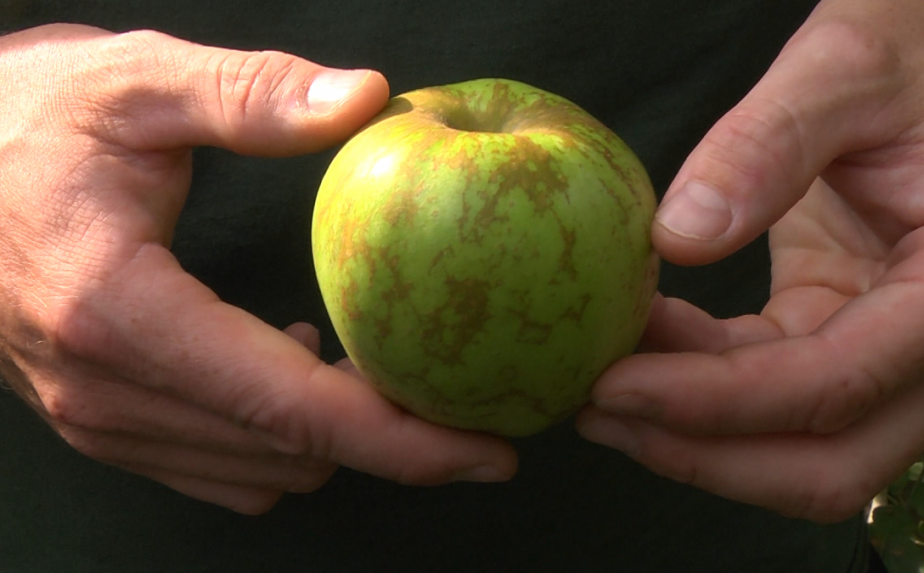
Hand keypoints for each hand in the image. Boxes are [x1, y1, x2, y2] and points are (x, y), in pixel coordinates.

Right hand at [0, 24, 515, 514]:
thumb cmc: (26, 118)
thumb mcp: (138, 82)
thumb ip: (253, 93)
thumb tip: (371, 100)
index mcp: (120, 312)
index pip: (291, 409)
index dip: (403, 440)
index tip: (489, 452)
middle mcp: (104, 390)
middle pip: (290, 454)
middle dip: (386, 435)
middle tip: (446, 377)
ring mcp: (94, 419)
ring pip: (259, 473)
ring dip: (332, 432)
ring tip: (367, 357)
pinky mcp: (97, 424)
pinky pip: (217, 471)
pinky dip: (277, 438)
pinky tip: (289, 364)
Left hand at [578, 0, 923, 521]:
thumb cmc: (902, 57)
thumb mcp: (840, 68)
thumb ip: (764, 144)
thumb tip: (678, 239)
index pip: (836, 386)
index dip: (716, 404)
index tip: (612, 385)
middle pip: (830, 465)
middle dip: (704, 454)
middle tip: (595, 410)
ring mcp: (912, 357)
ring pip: (804, 455)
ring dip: (697, 438)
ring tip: (601, 386)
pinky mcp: (859, 346)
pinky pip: (779, 400)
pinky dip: (706, 392)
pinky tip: (645, 345)